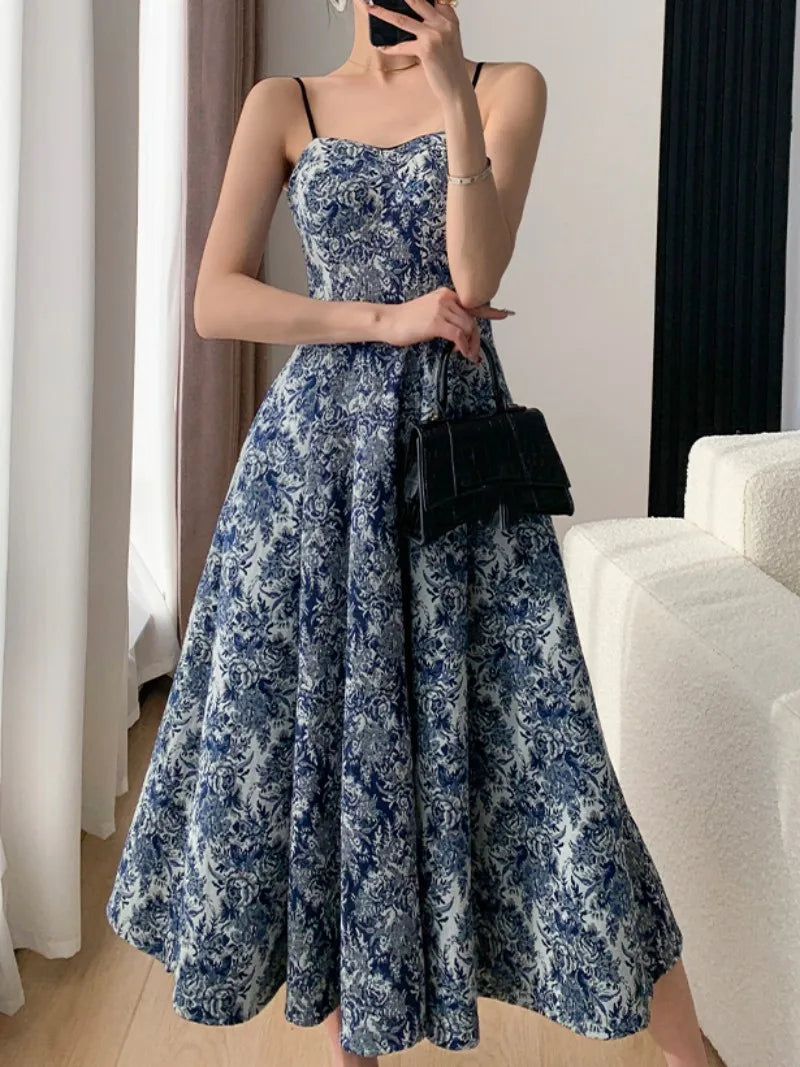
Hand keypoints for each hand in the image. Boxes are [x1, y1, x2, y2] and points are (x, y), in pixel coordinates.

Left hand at [355, 0, 468, 102]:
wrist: (457, 88)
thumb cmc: (450, 66)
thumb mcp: (446, 39)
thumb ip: (434, 24)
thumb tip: (409, 18)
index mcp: (449, 18)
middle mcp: (443, 23)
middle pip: (416, 1)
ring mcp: (435, 35)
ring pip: (403, 19)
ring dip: (383, 13)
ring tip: (370, 8)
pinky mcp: (426, 49)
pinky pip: (402, 46)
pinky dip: (390, 48)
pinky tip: (382, 47)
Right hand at [377, 286, 513, 361]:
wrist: (389, 322)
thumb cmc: (407, 321)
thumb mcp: (430, 313)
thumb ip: (447, 316)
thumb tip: (462, 332)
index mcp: (446, 295)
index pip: (473, 302)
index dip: (491, 311)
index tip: (505, 314)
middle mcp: (446, 298)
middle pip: (472, 319)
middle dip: (475, 338)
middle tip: (473, 353)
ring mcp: (441, 309)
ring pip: (467, 327)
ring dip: (469, 345)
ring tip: (465, 355)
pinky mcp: (436, 322)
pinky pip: (458, 335)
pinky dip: (463, 346)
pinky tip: (460, 353)